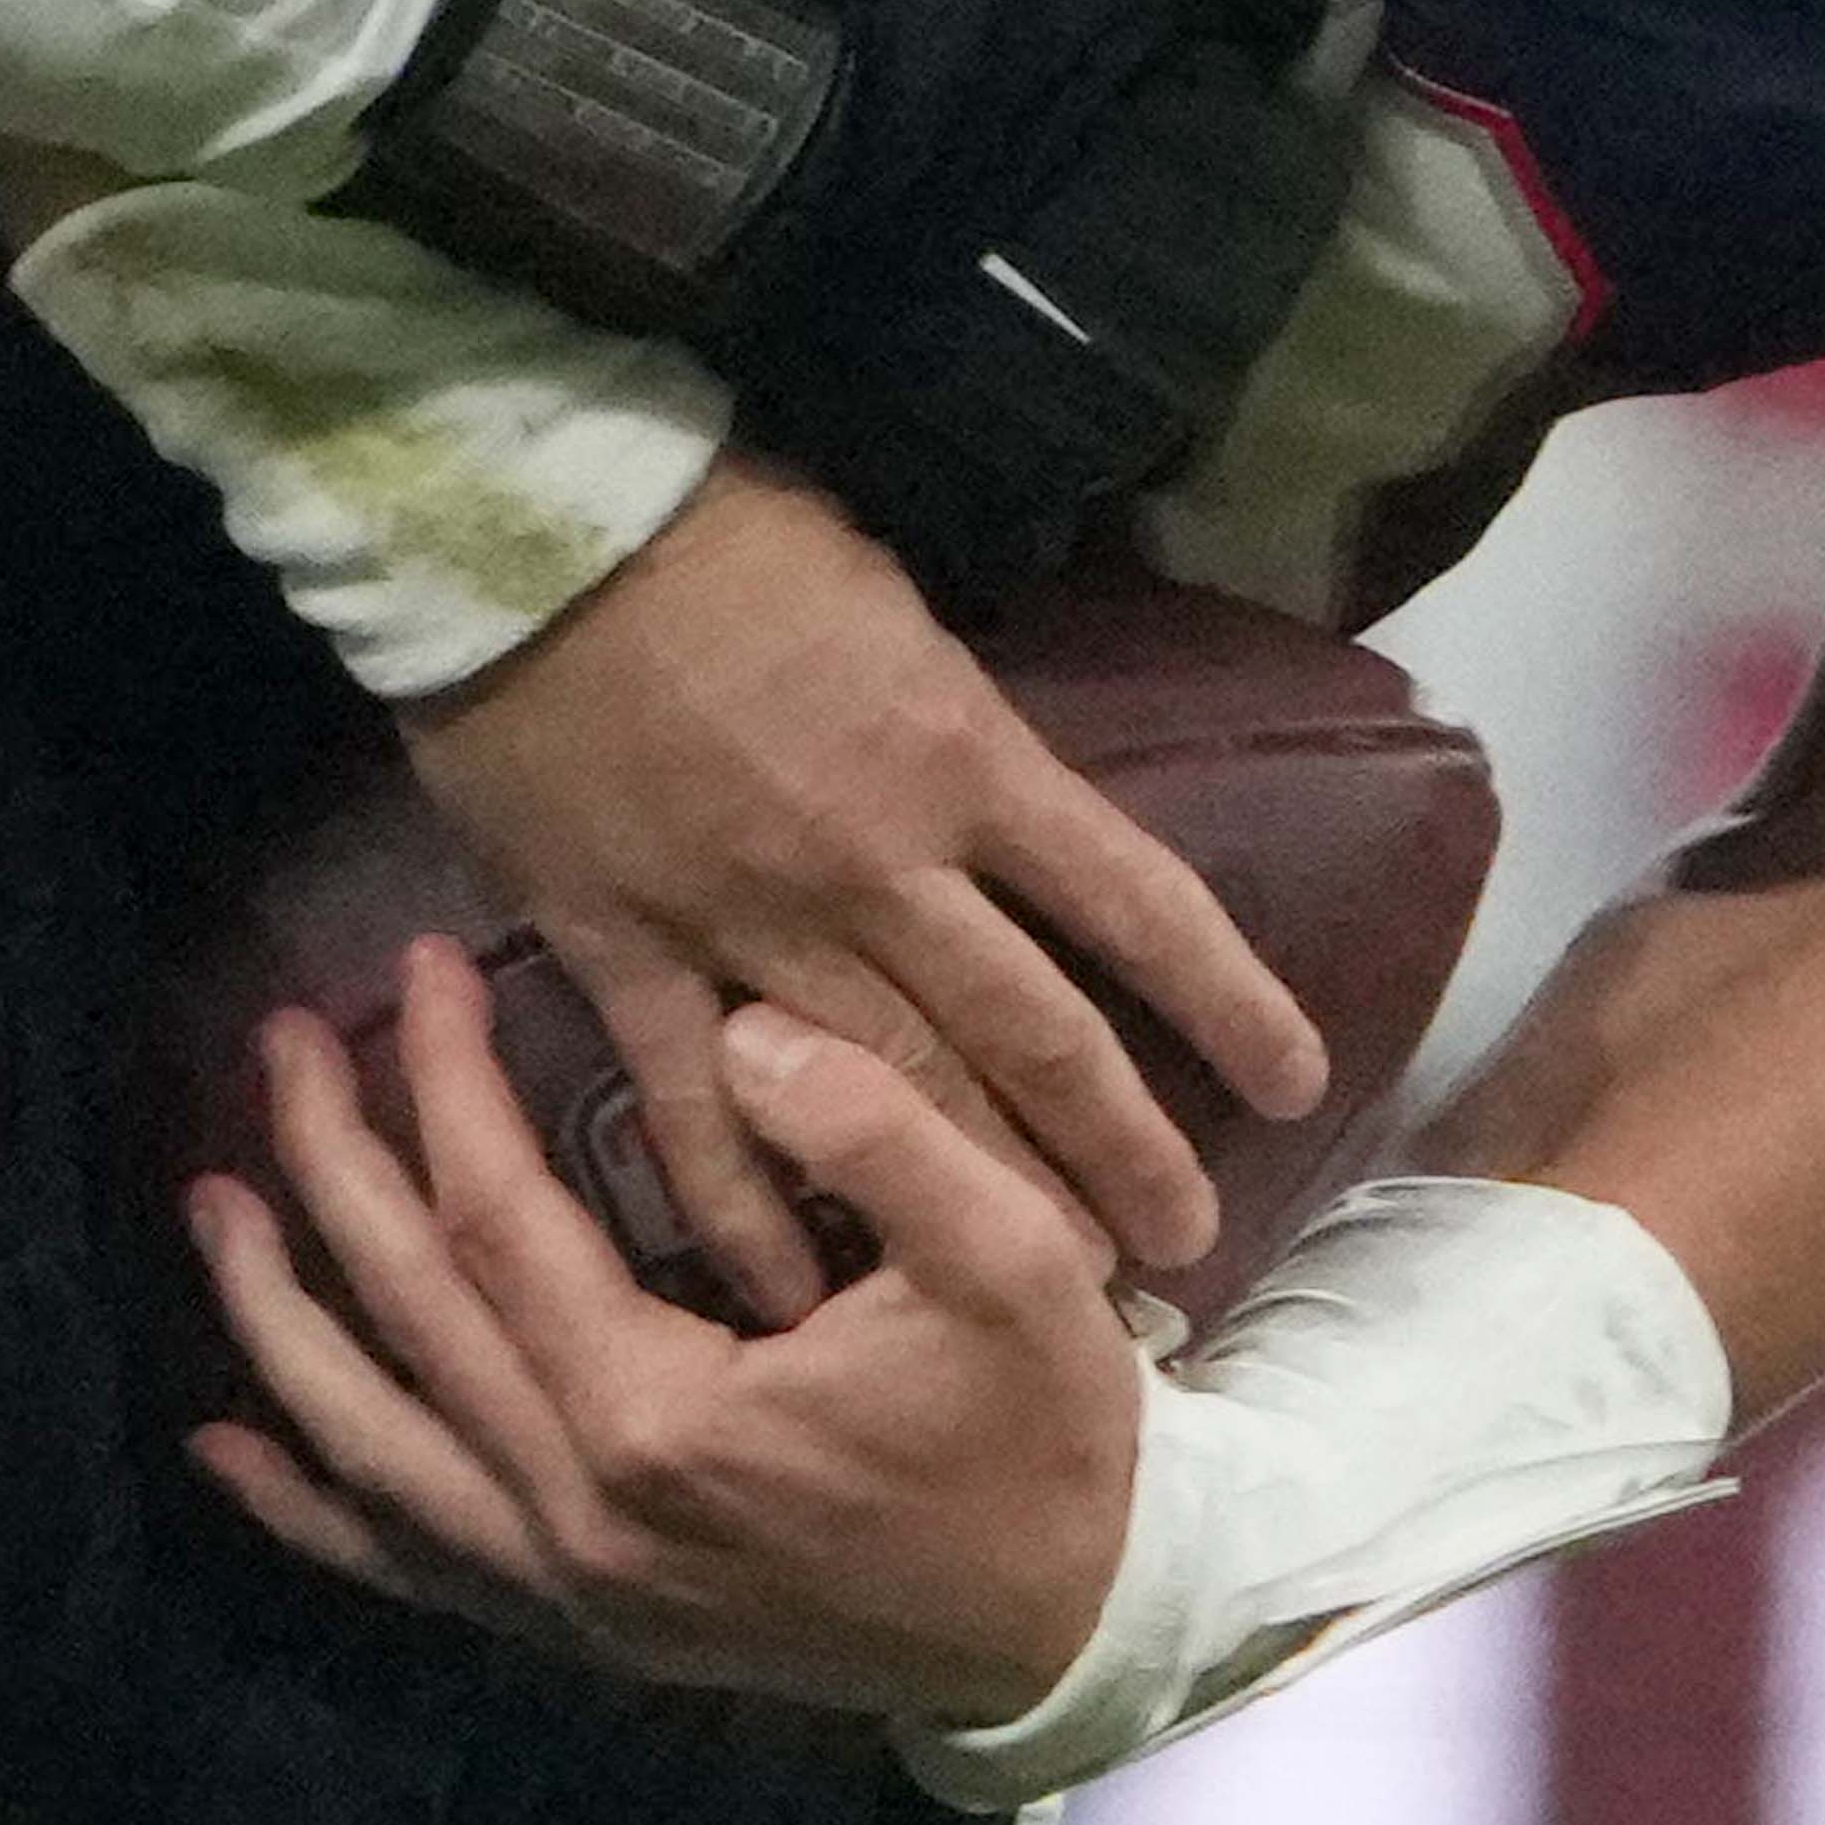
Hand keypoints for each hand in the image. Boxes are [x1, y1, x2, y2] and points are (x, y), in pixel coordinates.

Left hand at [191, 949, 1145, 1728]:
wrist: (1068, 1628)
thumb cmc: (1040, 1434)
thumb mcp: (1010, 1260)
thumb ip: (880, 1133)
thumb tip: (740, 1031)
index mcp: (656, 1417)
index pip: (498, 1217)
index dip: (444, 1080)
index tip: (421, 961)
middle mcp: (574, 1514)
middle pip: (404, 1312)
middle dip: (327, 1160)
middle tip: (281, 1037)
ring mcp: (561, 1586)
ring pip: (368, 1444)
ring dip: (277, 1317)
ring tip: (214, 1200)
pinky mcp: (576, 1625)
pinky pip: (405, 1567)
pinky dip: (307, 1510)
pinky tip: (229, 1452)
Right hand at [401, 453, 1321, 1304]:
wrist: (526, 529)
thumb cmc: (718, 527)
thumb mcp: (893, 595)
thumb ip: (952, 718)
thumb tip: (996, 788)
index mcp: (962, 756)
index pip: (1136, 902)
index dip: (1230, 999)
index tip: (1298, 1083)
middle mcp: (881, 865)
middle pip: (1035, 1040)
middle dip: (1124, 1153)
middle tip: (1185, 1248)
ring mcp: (751, 923)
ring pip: (895, 1098)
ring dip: (983, 1198)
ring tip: (1050, 1284)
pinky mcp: (627, 956)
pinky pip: (696, 1116)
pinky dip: (747, 1213)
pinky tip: (798, 1296)